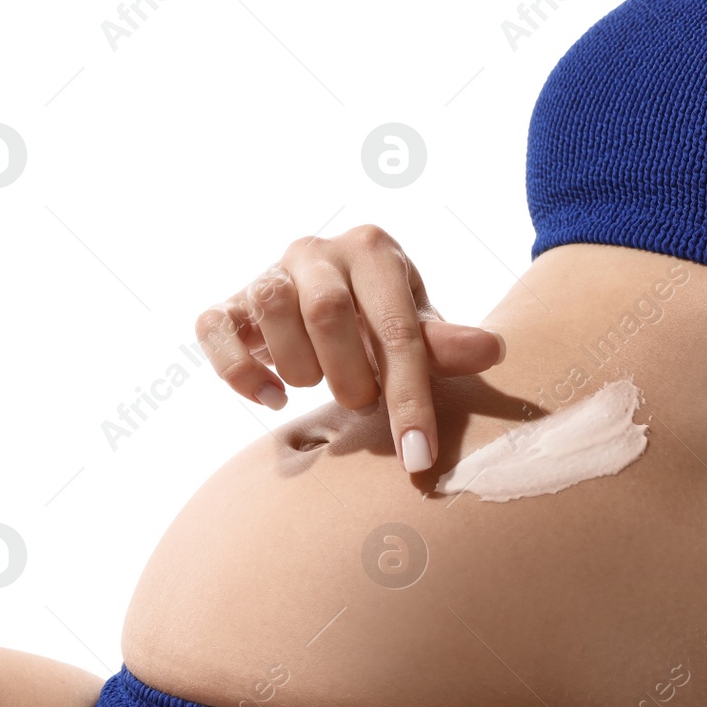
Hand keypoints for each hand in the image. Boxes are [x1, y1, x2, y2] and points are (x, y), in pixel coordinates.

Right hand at [194, 224, 505, 471]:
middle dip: (349, 375)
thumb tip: (492, 350)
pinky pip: (215, 328)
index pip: (395, 327)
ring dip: (298, 365)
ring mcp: (268, 272)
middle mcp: (316, 250)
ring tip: (316, 383)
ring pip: (271, 307)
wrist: (326, 305)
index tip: (417, 456)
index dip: (409, 397)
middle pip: (328, 311)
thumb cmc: (380, 323)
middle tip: (359, 402)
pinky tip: (271, 397)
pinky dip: (240, 370)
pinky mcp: (228, 302)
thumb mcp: (416, 332)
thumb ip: (444, 346)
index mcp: (373, 251)